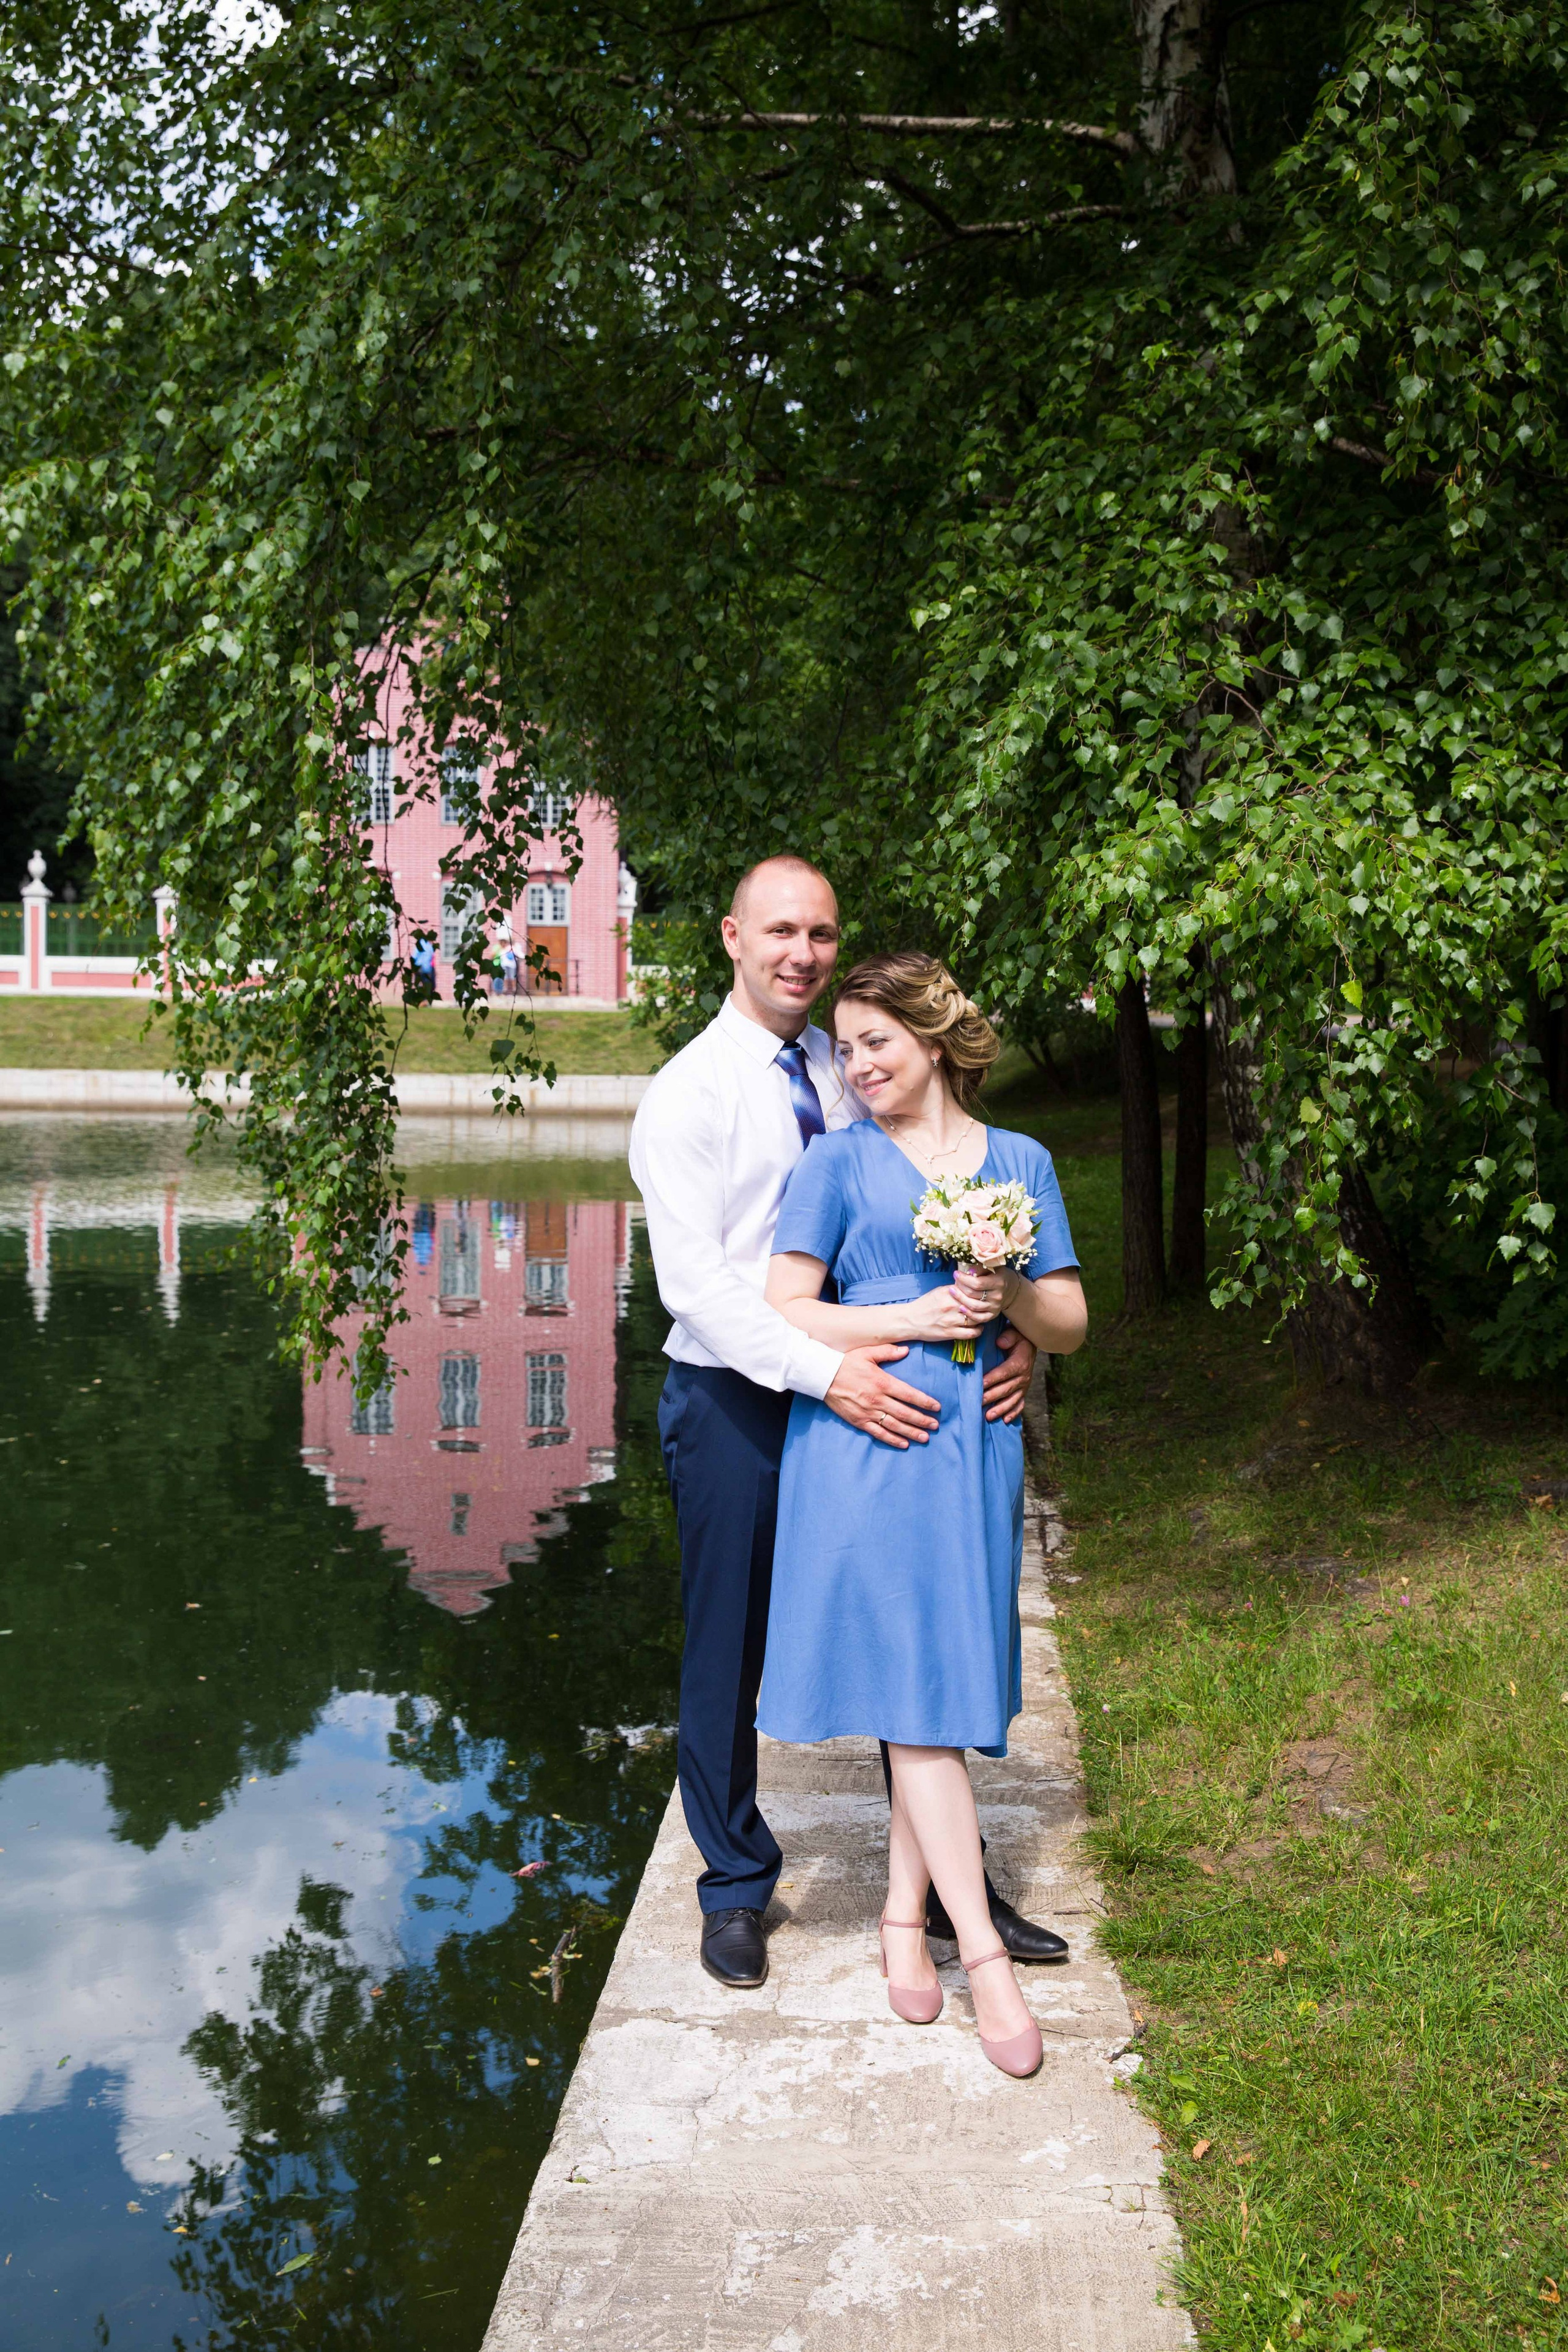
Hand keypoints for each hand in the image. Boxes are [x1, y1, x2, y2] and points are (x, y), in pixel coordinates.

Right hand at [824, 1344, 940, 1447]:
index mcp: (883, 1382)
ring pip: (895, 1425)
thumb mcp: (868, 1353)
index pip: (910, 1394)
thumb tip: (906, 1351)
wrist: (823, 1376)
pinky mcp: (859, 1421)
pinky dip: (892, 1439)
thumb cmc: (846, 1363)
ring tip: (925, 1437)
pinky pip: (879, 1433)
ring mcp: (868, 1412)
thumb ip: (888, 1352)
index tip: (937, 1407)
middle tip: (935, 1425)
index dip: (925, 1402)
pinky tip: (904, 1444)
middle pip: (905, 1413)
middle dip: (923, 1420)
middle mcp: (878, 1399)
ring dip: (912, 1432)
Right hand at [896, 1284, 992, 1345]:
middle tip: (986, 1305)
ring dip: (982, 1318)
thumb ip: (954, 1288)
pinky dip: (978, 1331)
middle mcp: (951, 1306)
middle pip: (976, 1303)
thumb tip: (969, 1285)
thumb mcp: (938, 1292)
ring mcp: (951, 1320)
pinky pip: (971, 1333)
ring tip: (983, 1316)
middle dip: (983, 1304)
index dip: (980, 1291)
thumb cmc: (925, 1305)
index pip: (971, 1289)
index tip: (983, 1293)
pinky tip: (979, 1328)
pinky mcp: (950, 1333)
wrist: (910, 1321)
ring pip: (976, 1318)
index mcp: (948, 1293)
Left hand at [953, 1264, 1010, 1319]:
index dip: (964, 1279)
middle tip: (953, 1283)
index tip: (956, 1273)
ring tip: (952, 1292)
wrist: (1009, 1289)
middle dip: (960, 1288)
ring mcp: (995, 1307)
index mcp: (998, 1282)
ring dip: (960, 1299)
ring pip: (974, 1306)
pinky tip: (961, 1307)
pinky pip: (979, 1318)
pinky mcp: (993, 1315)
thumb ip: (980, 1268)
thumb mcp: (991, 1267)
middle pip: (973, 1294)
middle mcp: (997, 1296)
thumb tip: (968, 1272)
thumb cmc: (997, 1274)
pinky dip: (969, 1314)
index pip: (977, 1283)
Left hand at [981, 1325, 1036, 1423]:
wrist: (1030, 1345)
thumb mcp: (1014, 1333)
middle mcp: (1023, 1377)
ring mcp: (1024, 1386)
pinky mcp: (1023, 1391)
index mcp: (1019, 1363)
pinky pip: (1020, 1404)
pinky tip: (1005, 1421)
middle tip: (978, 1403)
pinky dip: (1013, 1413)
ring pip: (1012, 1400)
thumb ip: (1008, 1336)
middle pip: (1006, 1389)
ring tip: (988, 1416)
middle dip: (992, 1397)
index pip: (1004, 1372)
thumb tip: (1000, 1342)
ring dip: (1001, 1409)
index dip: (993, 1379)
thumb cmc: (1018, 1338)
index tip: (980, 1385)